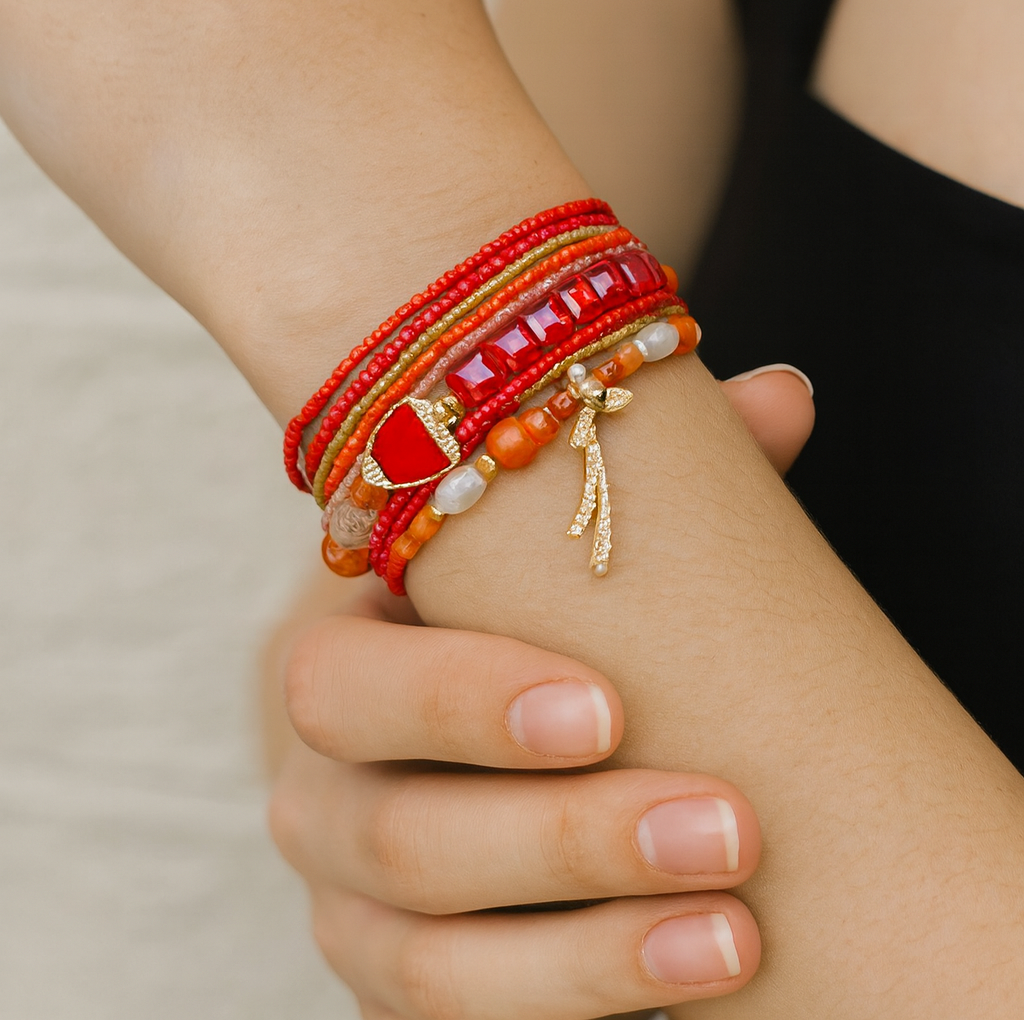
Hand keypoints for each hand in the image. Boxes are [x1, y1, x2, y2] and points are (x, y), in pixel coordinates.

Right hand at [269, 368, 812, 1018]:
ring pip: (429, 961)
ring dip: (589, 952)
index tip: (613, 707)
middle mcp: (317, 786)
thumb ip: (641, 481)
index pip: (346, 685)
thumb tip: (782, 398)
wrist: (459, 735)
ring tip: (738, 931)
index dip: (463, 704)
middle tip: (727, 824)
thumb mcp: (544, 547)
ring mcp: (346, 903)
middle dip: (564, 837)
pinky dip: (576, 1003)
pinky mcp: (390, 982)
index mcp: (329, 648)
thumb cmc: (511, 611)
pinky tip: (691, 971)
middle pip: (397, 836)